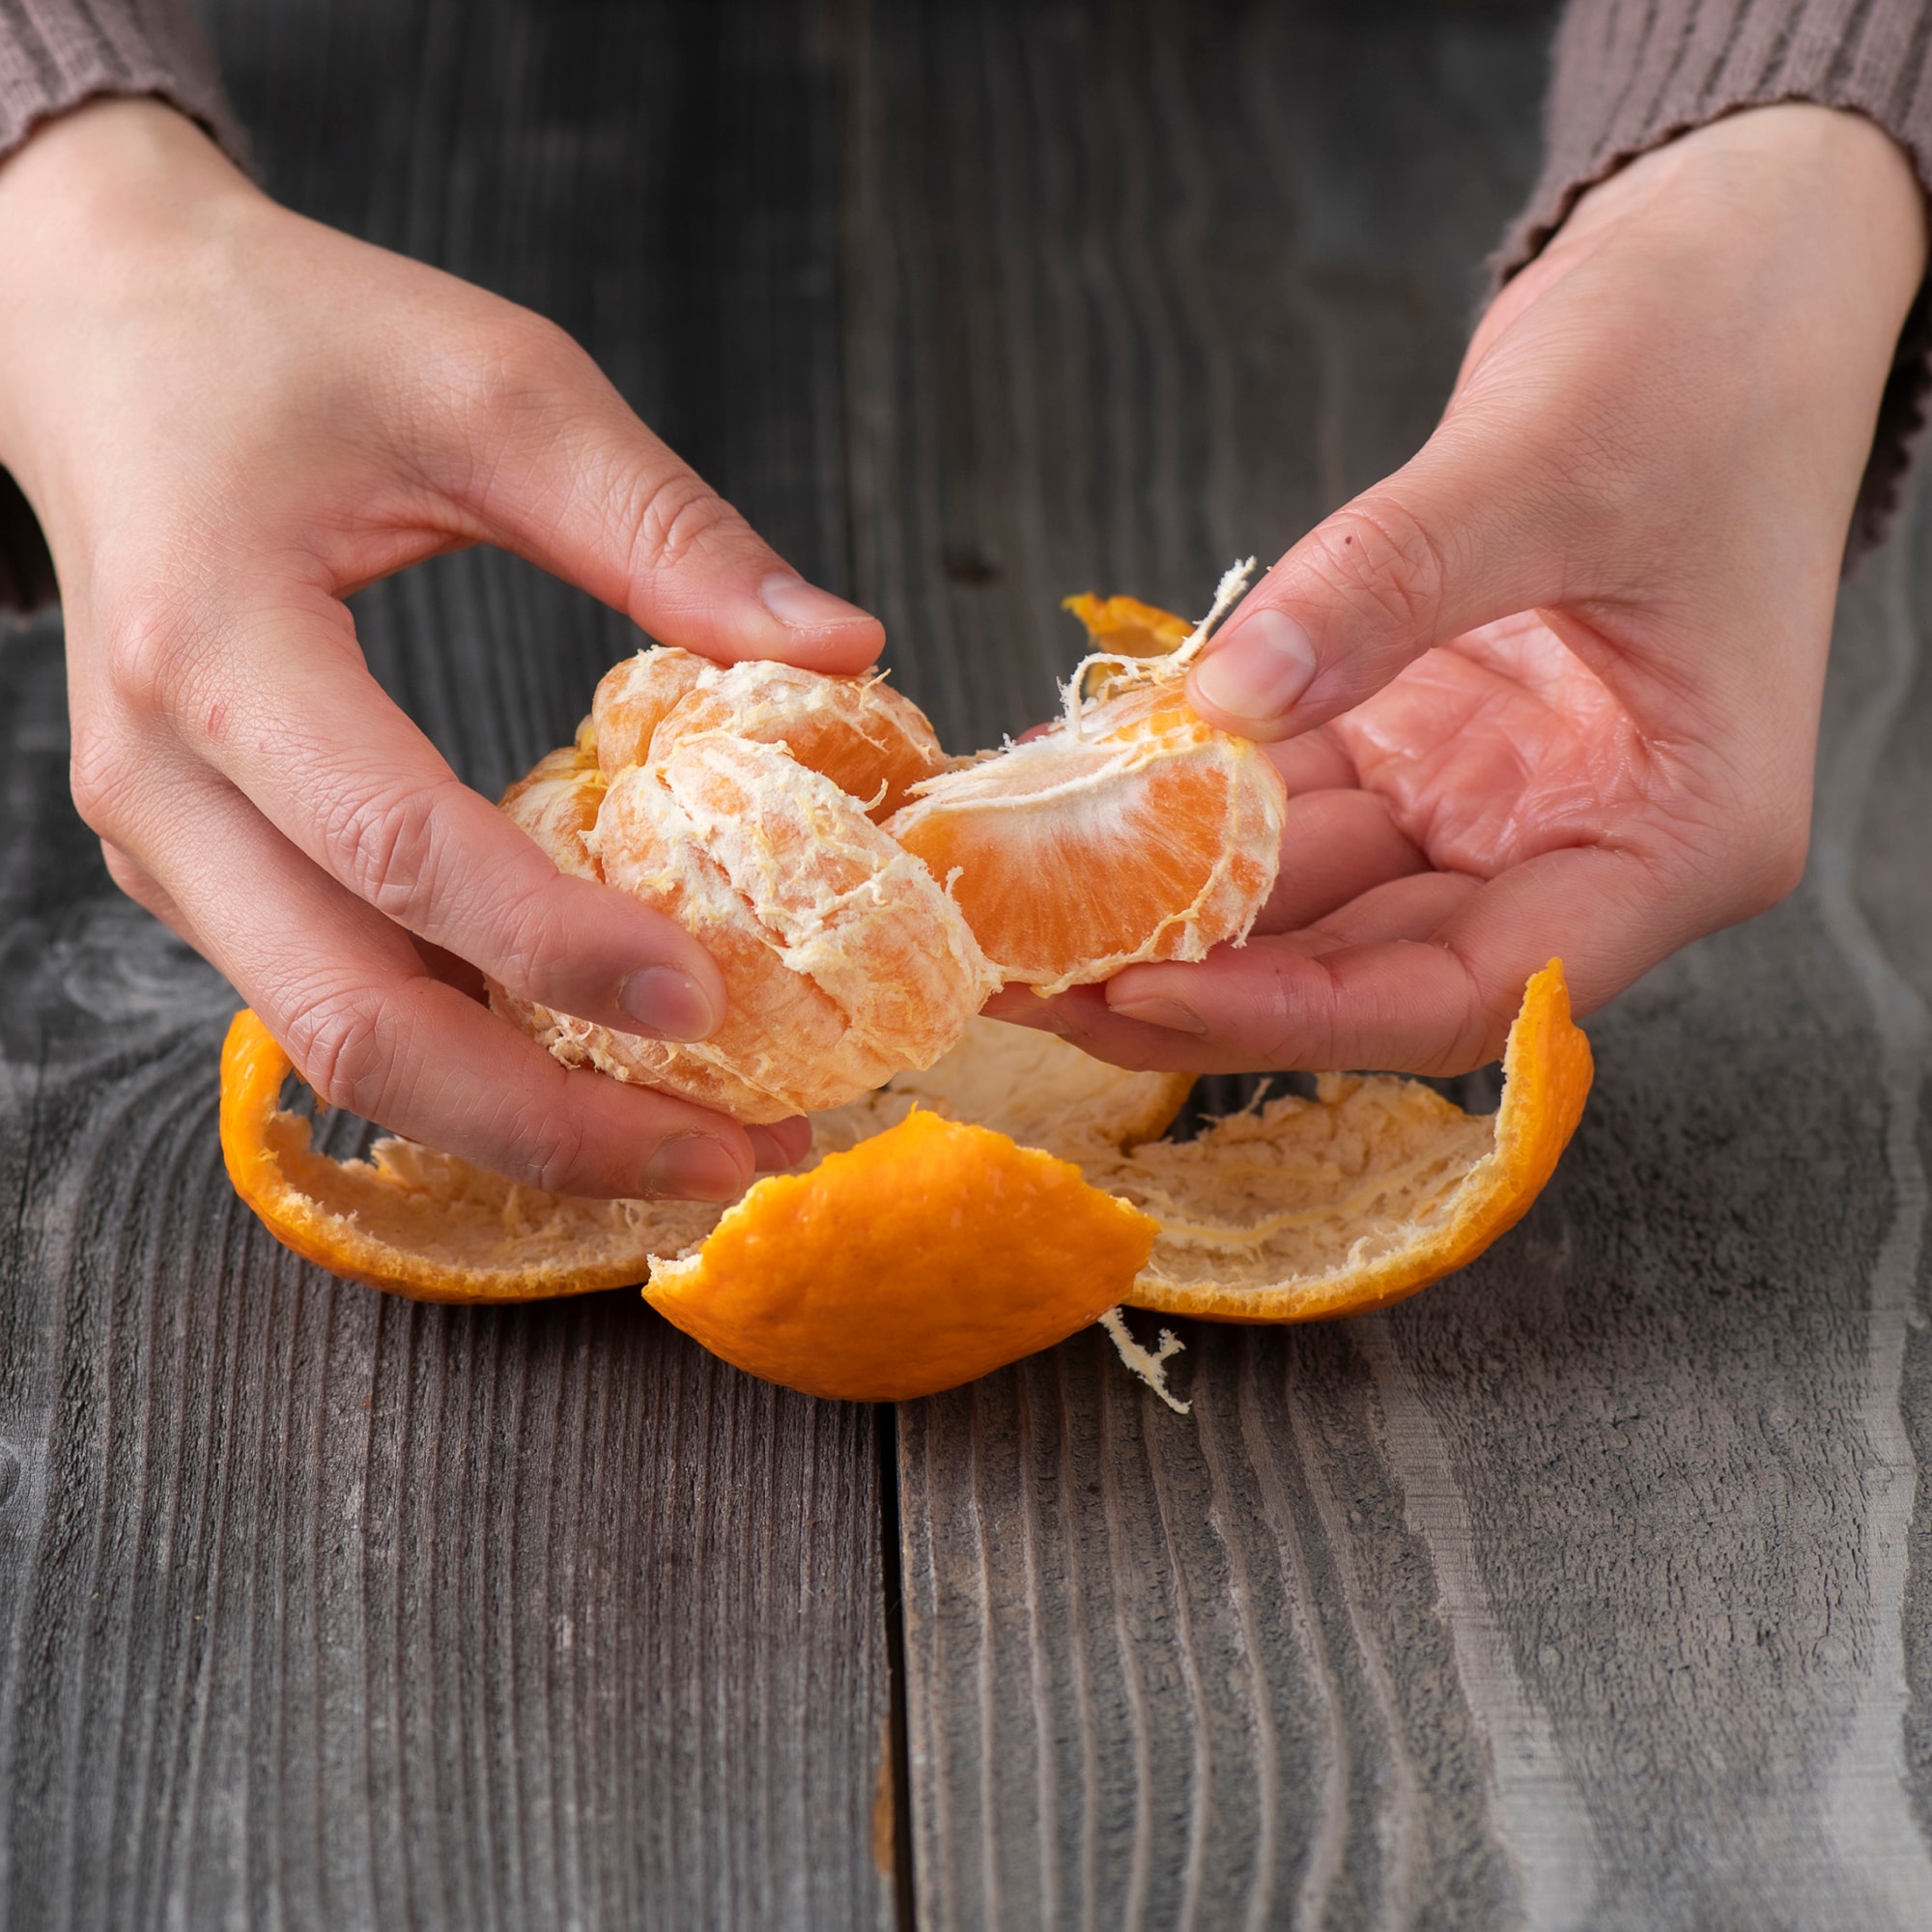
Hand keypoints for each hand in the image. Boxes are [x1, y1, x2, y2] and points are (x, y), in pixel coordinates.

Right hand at [0, 99, 885, 1197]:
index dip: (557, 946)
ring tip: (699, 1149)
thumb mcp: (493, 387)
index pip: (394, 847)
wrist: (94, 338)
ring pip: (339, 1046)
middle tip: (732, 1160)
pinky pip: (338, 1001)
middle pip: (351, 1022)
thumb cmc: (288, 342)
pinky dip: (474, 1061)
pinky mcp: (206, 870)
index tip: (712, 1002)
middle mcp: (164, 786)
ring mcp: (171, 847)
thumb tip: (845, 650)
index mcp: (216, 648)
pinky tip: (602, 1076)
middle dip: (551, 1121)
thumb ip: (663, 526)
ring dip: (522, 1120)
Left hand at [991, 104, 1927, 1075]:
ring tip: (1018, 904)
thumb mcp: (1558, 459)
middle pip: (1368, 965)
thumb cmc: (1710, 357)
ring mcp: (1493, 795)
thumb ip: (1392, 582)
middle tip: (1028, 976)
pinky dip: (1188, 794)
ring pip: (1311, 890)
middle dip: (1198, 977)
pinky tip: (1077, 786)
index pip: (1468, 992)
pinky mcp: (1426, 735)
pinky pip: (1289, 792)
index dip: (1300, 1012)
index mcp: (1673, 837)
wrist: (1731, 272)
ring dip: (1171, 895)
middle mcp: (1577, 842)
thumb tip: (1225, 698)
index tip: (1142, 992)